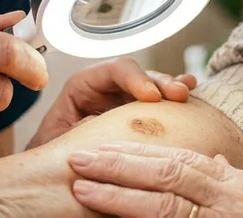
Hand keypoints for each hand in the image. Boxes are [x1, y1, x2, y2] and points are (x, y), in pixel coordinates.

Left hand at [27, 58, 195, 148]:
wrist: (52, 171)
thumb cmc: (50, 153)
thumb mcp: (56, 140)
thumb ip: (76, 130)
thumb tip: (100, 126)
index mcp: (83, 86)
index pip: (113, 70)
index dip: (134, 78)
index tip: (150, 97)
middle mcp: (107, 88)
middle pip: (138, 75)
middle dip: (160, 82)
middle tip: (177, 94)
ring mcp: (124, 100)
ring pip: (153, 86)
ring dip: (171, 88)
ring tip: (186, 91)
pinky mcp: (137, 115)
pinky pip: (159, 102)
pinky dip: (174, 97)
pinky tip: (191, 90)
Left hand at [67, 143, 242, 217]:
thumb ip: (228, 181)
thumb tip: (212, 160)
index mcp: (236, 187)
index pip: (179, 161)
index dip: (137, 155)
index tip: (101, 149)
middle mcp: (231, 205)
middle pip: (167, 179)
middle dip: (119, 169)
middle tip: (79, 162)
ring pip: (164, 210)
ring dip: (120, 201)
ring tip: (83, 190)